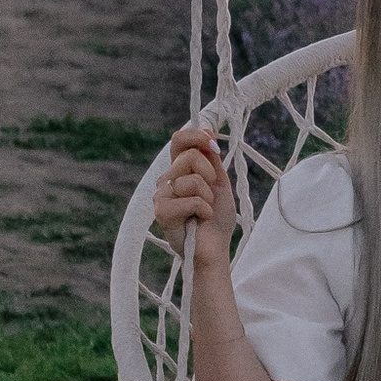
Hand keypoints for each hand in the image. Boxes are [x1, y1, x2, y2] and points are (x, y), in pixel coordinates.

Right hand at [153, 123, 236, 271]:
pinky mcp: (161, 212)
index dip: (196, 135)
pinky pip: (190, 199)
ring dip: (208, 197)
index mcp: (179, 169)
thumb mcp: (219, 182)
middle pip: (189, 157)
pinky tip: (200, 218)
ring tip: (204, 210)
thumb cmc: (216, 217)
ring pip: (192, 179)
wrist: (215, 246)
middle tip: (211, 193)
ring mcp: (161, 195)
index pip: (178, 140)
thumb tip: (208, 134)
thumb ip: (212, 159)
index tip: (212, 142)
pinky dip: (203, 209)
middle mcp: (166, 179)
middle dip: (209, 173)